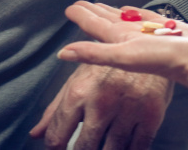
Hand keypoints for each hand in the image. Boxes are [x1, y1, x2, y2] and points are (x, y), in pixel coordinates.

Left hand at [29, 63, 172, 149]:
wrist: (148, 47)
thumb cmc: (108, 68)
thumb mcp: (78, 81)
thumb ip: (55, 110)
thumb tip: (35, 134)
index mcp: (78, 93)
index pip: (57, 137)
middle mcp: (101, 103)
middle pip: (84, 148)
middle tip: (84, 147)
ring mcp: (127, 110)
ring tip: (103, 145)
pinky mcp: (151, 116)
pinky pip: (137, 148)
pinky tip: (124, 146)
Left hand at [57, 3, 187, 82]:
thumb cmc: (165, 60)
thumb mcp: (125, 55)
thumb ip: (94, 53)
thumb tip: (62, 54)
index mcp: (119, 43)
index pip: (94, 27)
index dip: (81, 17)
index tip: (69, 8)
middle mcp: (131, 39)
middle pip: (106, 22)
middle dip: (93, 13)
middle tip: (80, 3)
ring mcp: (148, 33)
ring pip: (125, 19)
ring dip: (111, 12)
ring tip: (101, 5)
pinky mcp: (165, 27)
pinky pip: (145, 17)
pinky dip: (135, 12)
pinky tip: (130, 9)